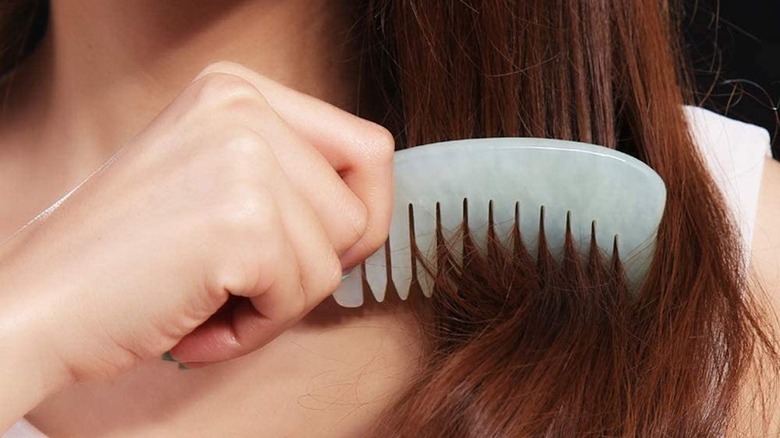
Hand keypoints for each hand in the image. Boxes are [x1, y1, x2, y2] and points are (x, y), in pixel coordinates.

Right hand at [0, 62, 393, 385]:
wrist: (33, 303)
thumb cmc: (123, 258)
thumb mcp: (211, 179)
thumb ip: (289, 177)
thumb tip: (369, 214)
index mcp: (238, 91)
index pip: (367, 148)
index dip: (358, 212)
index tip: (317, 248)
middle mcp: (244, 108)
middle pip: (360, 206)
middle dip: (315, 265)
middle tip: (249, 283)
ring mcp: (244, 158)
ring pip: (336, 258)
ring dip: (278, 301)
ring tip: (210, 300)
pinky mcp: (242, 221)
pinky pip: (300, 296)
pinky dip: (255, 328)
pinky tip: (199, 322)